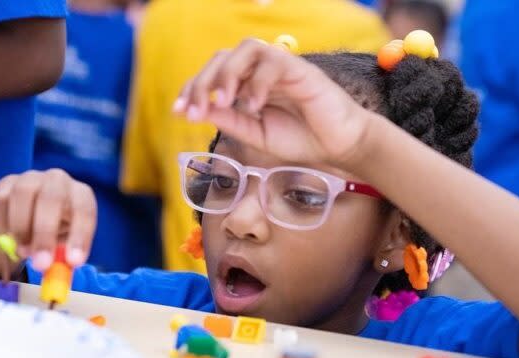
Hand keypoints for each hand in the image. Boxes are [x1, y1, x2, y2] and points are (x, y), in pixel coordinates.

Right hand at [0, 169, 96, 271]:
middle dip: (45, 233)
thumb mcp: (66, 247)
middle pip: (52, 198)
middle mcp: (58, 181)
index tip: (73, 262)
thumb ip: (63, 260)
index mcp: (81, 195)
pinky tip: (11, 235)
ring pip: (23, 194)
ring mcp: (32, 178)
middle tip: (39, 264)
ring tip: (23, 252)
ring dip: (21, 227)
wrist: (31, 215)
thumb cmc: (57, 232)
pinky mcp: (8, 181)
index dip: (80, 236)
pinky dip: (3, 221)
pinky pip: (1, 198)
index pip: (85, 211)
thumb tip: (57, 278)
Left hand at [174, 38, 373, 171]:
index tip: (178, 111)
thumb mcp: (255, 135)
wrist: (339, 146)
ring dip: (228, 73)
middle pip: (223, 57)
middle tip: (196, 109)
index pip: (213, 75)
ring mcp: (281, 68)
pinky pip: (274, 62)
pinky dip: (258, 82)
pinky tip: (253, 106)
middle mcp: (261, 72)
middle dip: (203, 81)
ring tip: (223, 101)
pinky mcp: (301, 70)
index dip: (192, 89)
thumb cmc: (300, 139)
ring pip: (247, 49)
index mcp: (247, 85)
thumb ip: (229, 121)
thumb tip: (196, 111)